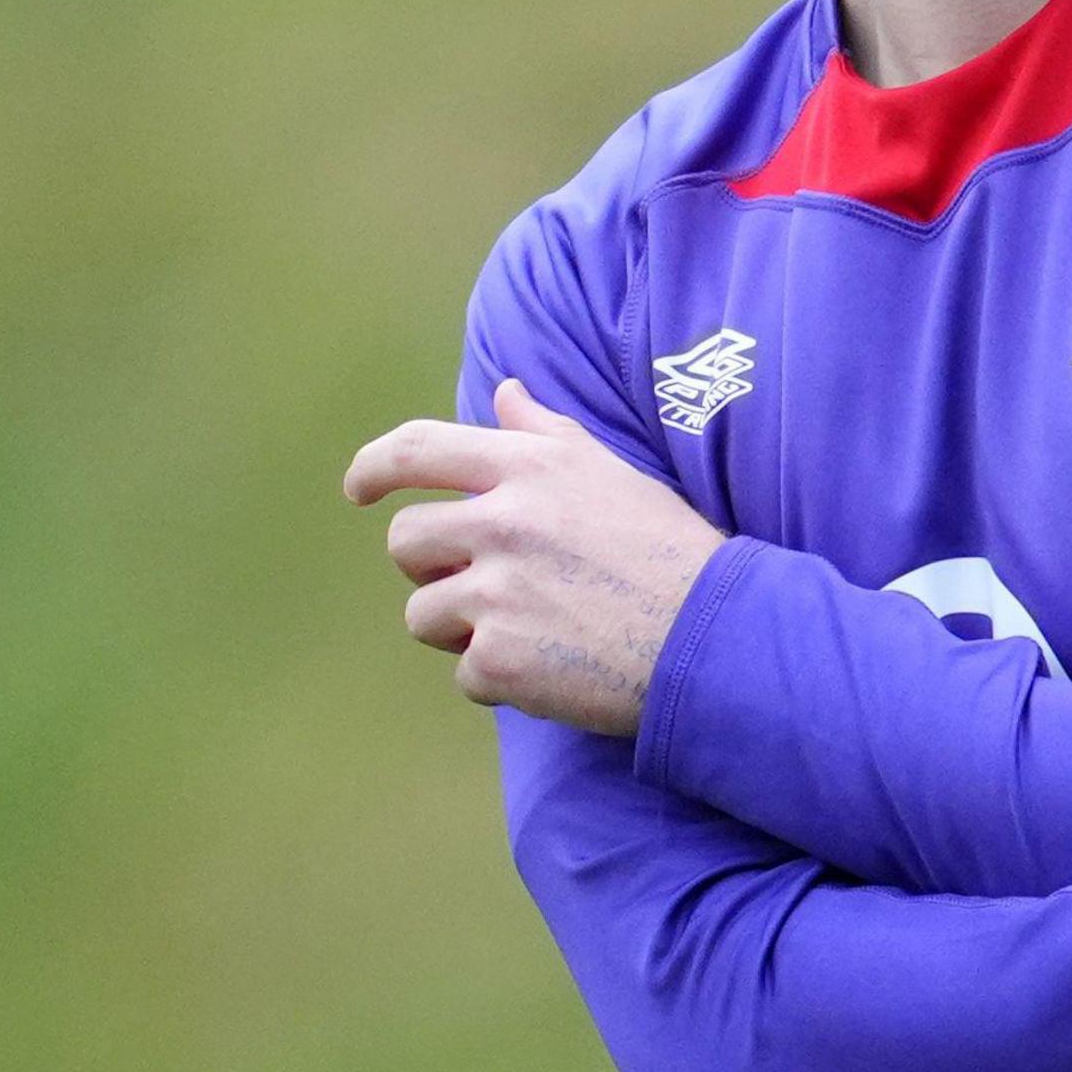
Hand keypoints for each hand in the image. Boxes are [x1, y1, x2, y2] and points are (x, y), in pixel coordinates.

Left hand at [341, 379, 727, 734]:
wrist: (712, 636)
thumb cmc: (669, 550)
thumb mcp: (610, 472)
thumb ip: (545, 433)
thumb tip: (503, 393)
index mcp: (529, 468)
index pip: (417, 450)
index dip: (374, 468)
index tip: (359, 489)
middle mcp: (503, 522)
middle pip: (406, 540)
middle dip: (432, 564)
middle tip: (483, 581)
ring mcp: (496, 593)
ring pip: (422, 613)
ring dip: (460, 626)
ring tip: (526, 627)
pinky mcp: (499, 660)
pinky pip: (463, 672)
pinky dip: (499, 677)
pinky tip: (550, 666)